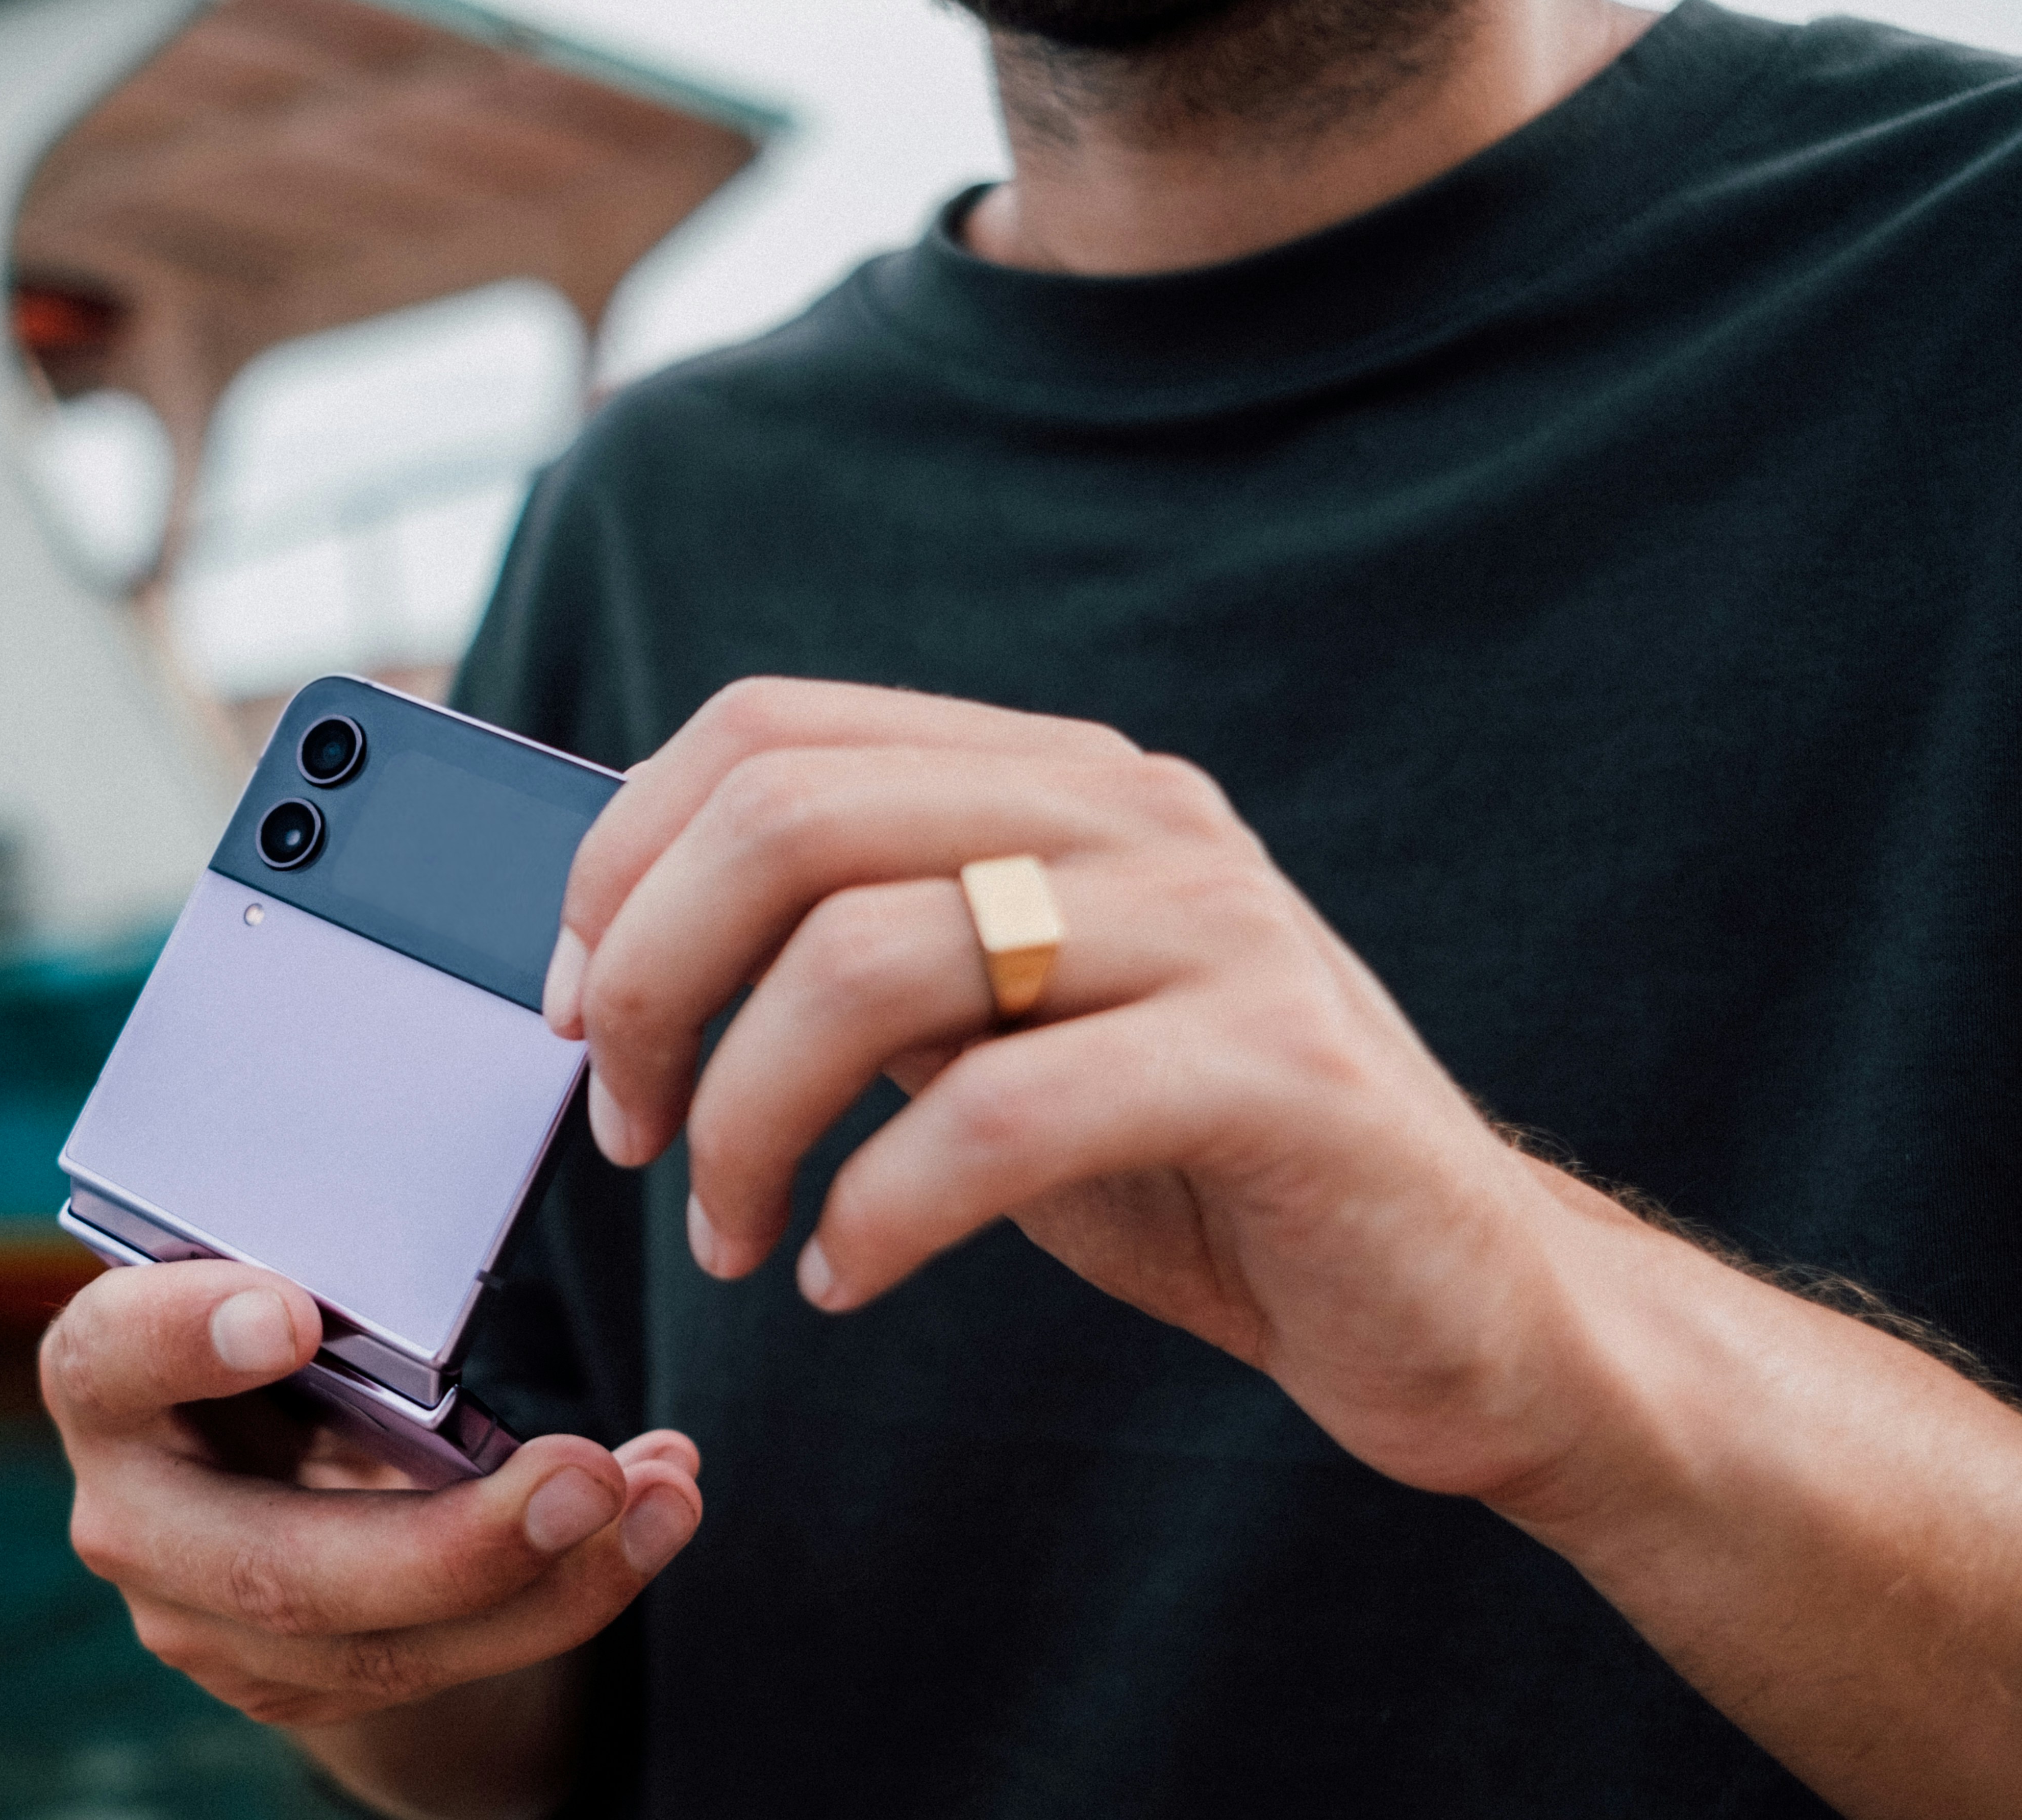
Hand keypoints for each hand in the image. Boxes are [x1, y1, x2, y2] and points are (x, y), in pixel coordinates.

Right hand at [41, 1256, 702, 1729]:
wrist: (269, 1451)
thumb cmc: (284, 1319)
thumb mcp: (282, 1274)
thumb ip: (325, 1261)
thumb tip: (445, 1194)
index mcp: (106, 1376)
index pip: (111, 1360)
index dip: (187, 1337)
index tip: (294, 1310)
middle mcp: (134, 1516)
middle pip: (275, 1570)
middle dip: (452, 1545)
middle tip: (586, 1475)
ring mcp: (205, 1622)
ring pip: (379, 1650)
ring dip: (551, 1582)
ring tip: (663, 1497)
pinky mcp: (291, 1683)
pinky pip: (440, 1667)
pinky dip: (566, 1595)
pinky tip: (652, 1521)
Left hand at [542, 676, 1604, 1505]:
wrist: (1460, 1304)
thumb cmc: (1191, 1169)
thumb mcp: (996, 1030)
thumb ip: (857, 957)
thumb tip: (627, 945)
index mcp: (1050, 779)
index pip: (767, 730)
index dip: (623, 859)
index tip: (574, 1005)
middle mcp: (1132, 815)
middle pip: (788, 821)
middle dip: (649, 985)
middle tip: (627, 1127)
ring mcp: (1217, 929)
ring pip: (867, 959)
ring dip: (744, 1121)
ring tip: (736, 1233)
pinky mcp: (1277, 1071)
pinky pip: (1000, 1113)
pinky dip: (877, 1213)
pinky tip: (847, 1277)